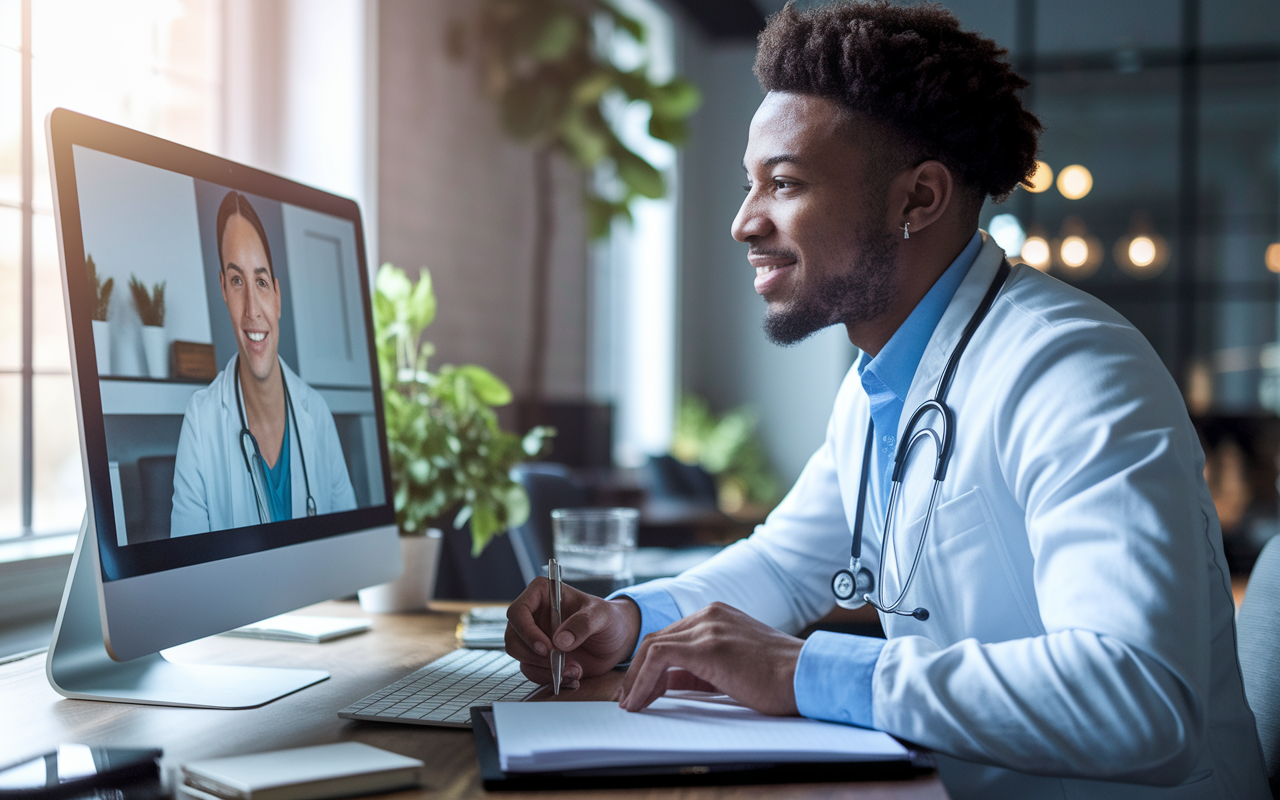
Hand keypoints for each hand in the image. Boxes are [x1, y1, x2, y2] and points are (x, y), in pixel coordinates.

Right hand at [505, 577, 640, 688]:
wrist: (616, 641)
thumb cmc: (609, 619)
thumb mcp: (601, 616)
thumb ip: (583, 624)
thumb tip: (560, 641)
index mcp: (543, 594)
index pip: (518, 611)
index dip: (526, 631)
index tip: (547, 647)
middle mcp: (534, 615)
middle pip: (513, 638)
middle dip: (534, 656)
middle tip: (559, 663)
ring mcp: (535, 637)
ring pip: (520, 657)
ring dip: (545, 670)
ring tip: (573, 670)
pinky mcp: (540, 658)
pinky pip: (533, 672)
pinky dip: (550, 679)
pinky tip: (573, 676)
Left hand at [617, 602, 802, 715]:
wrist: (806, 677)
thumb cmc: (779, 678)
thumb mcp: (733, 667)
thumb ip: (702, 668)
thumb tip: (672, 681)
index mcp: (717, 615)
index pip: (670, 635)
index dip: (650, 664)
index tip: (641, 689)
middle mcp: (709, 613)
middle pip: (657, 638)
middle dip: (638, 671)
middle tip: (629, 698)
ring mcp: (707, 626)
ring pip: (652, 646)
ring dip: (636, 678)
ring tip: (632, 703)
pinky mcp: (706, 645)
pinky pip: (658, 658)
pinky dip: (643, 680)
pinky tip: (640, 700)